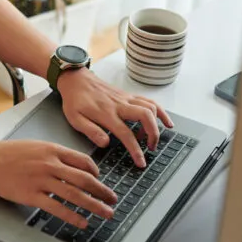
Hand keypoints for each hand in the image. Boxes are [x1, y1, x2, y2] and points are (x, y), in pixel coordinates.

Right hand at [0, 140, 117, 227]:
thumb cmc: (9, 153)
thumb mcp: (35, 145)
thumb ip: (54, 154)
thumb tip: (71, 164)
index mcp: (53, 150)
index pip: (83, 161)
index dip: (96, 173)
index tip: (100, 180)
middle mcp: (50, 164)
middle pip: (85, 179)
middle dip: (102, 191)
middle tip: (113, 199)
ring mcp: (42, 181)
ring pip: (75, 195)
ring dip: (94, 205)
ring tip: (106, 213)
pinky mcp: (32, 196)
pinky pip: (58, 208)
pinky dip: (73, 216)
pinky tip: (82, 222)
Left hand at [56, 68, 172, 167]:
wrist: (76, 80)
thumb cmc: (75, 100)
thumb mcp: (75, 118)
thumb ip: (90, 131)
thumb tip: (105, 143)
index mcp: (106, 113)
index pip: (125, 133)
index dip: (135, 149)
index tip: (141, 162)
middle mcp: (119, 105)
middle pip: (145, 116)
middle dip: (153, 134)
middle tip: (150, 148)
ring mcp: (126, 98)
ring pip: (150, 107)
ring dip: (157, 124)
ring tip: (153, 139)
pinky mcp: (129, 96)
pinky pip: (149, 101)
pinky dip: (160, 111)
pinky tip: (165, 121)